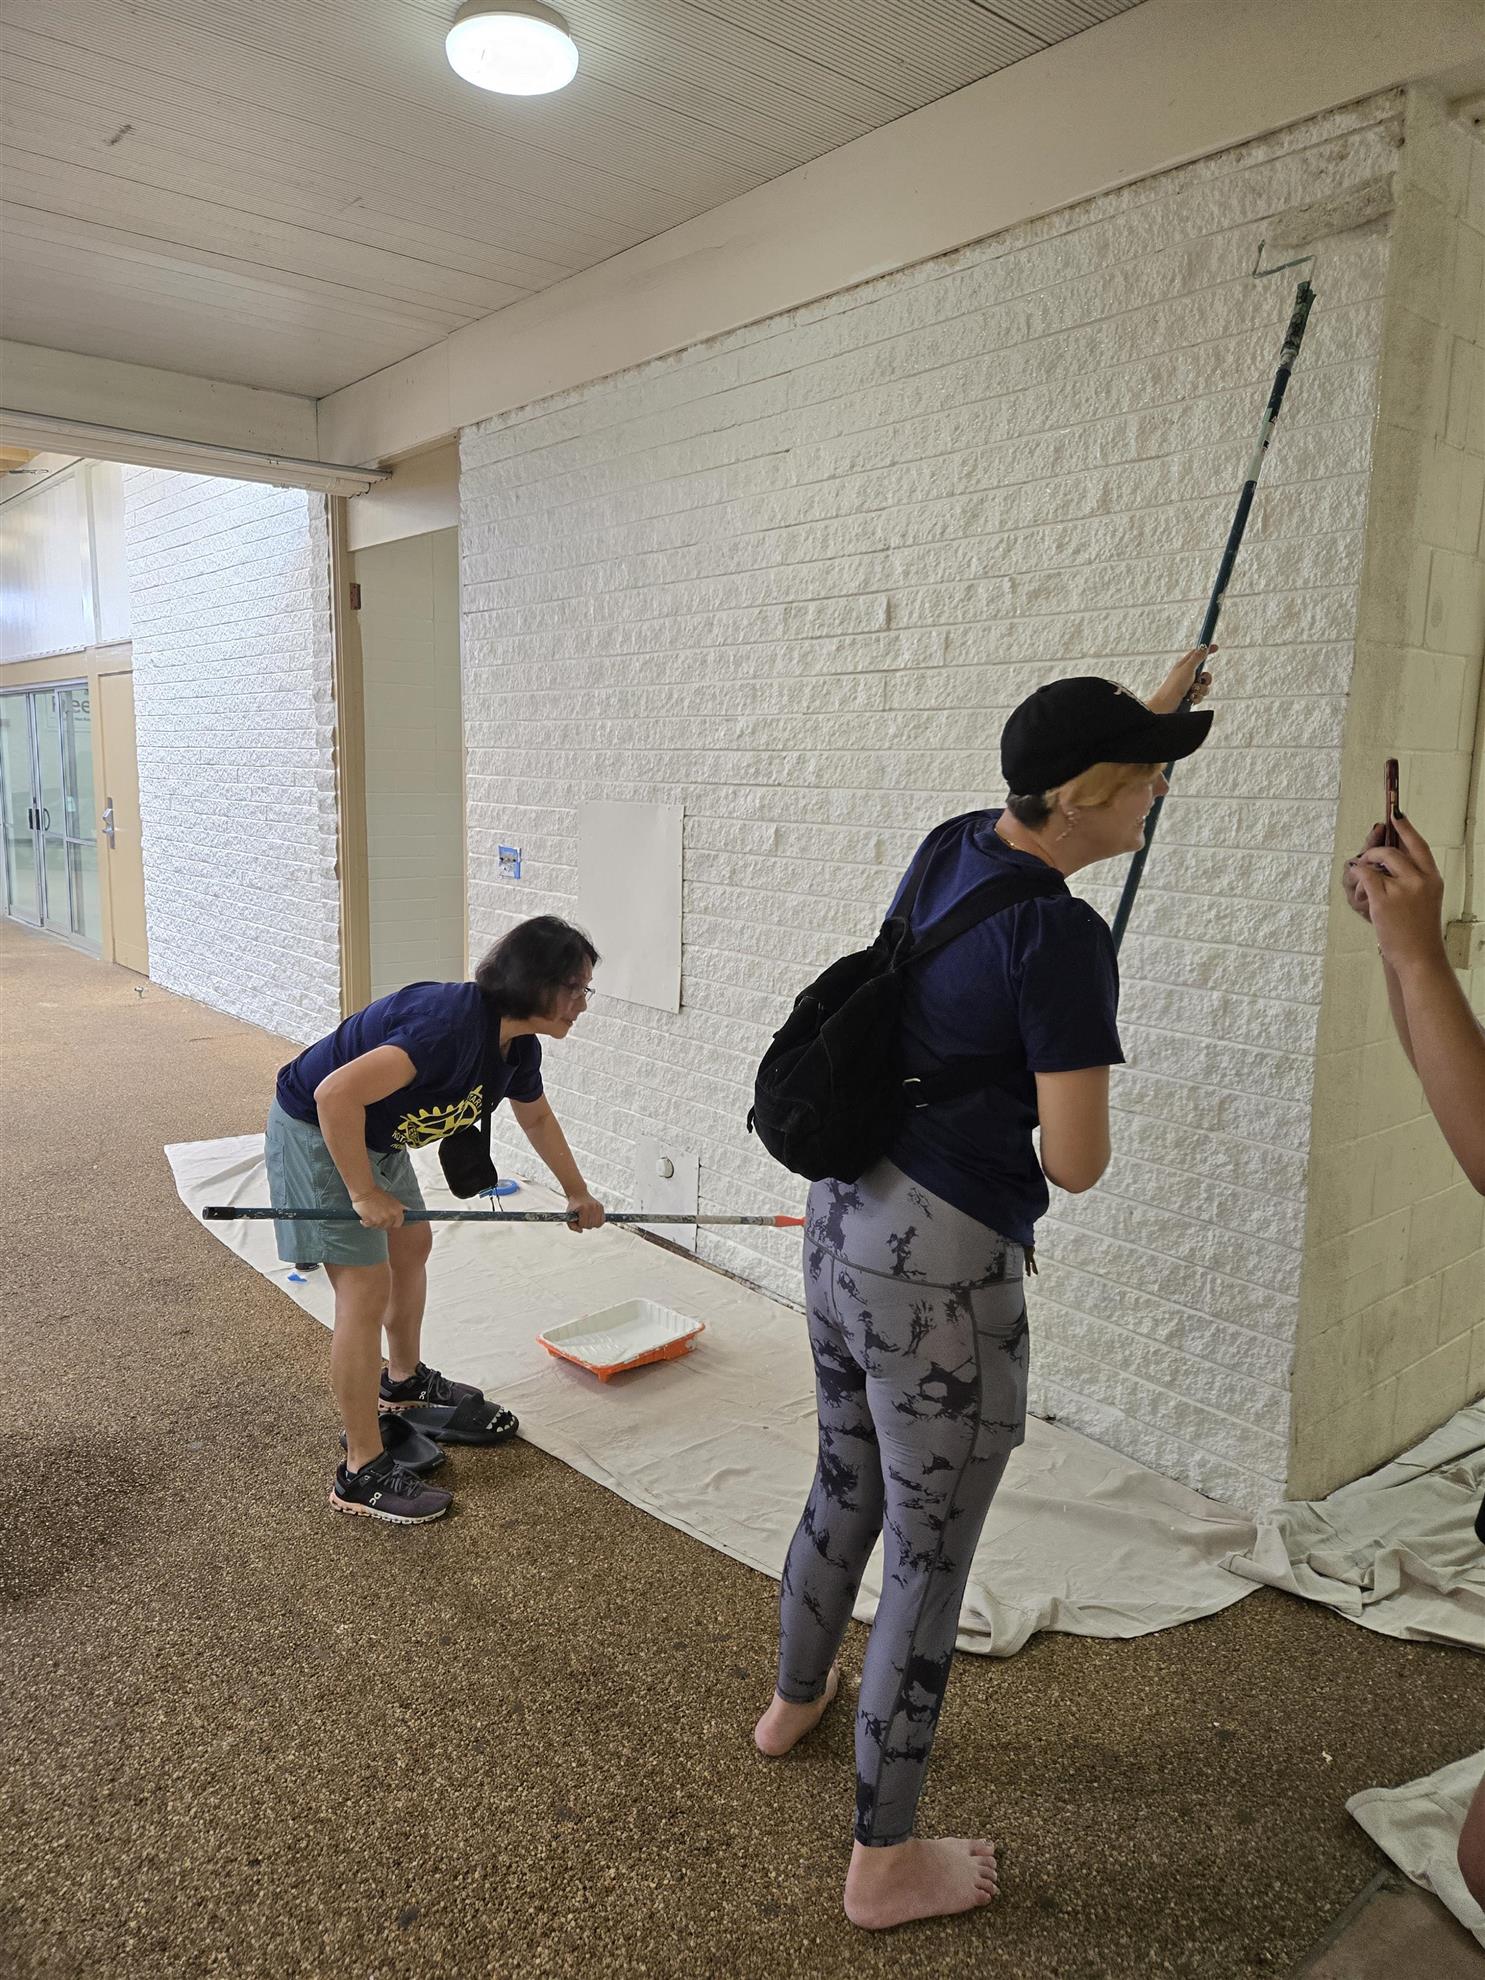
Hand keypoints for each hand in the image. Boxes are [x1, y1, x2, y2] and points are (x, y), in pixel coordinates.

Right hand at [351, 1187, 405, 1229]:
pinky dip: (366, 1222)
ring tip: (371, 1213)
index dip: (394, 1222)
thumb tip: (406, 1211)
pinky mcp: (371, 1221)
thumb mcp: (391, 1199)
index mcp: (397, 1210)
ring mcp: (380, 1220)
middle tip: (377, 1215)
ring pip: (377, 1227)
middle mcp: (390, 1216)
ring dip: (374, 1222)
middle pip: (387, 1226)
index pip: (399, 1223)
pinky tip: (365, 1216)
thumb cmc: (376, 1193)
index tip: (390, 1221)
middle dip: (382, 1222)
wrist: (364, 1191)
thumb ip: (397, 1207)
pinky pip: (369, 1226)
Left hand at [564, 1190, 604, 1232]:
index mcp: (583, 1208)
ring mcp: (597, 1206)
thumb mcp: (568, 1216)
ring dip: (592, 1224)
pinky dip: (598, 1222)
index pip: (583, 1224)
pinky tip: (593, 1219)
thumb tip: (581, 1231)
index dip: (579, 1224)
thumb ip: (572, 1226)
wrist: (579, 1195)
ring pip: (597, 1224)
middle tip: (582, 1218)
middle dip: (585, 1224)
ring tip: (588, 1219)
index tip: (577, 1219)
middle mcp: (592, 1206)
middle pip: (590, 1225)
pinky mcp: (601, 1207)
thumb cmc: (573, 1207)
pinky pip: (602, 1221)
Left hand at [1147, 645, 1214, 713]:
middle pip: (1204, 673)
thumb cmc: (1174, 686)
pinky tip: (1190, 699)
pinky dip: (1197, 697)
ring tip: (1192, 691)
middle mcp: (1187, 675)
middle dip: (1206, 678)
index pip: (1197, 654)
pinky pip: (1200, 696)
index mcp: (1184, 665)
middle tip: (1200, 680)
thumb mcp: (1187, 668)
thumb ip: (1197, 658)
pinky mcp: (1189, 696)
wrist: (1167, 705)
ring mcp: (1188, 686)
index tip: (1216, 647)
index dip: (1206, 650)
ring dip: (1201, 690)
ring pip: (1204, 686)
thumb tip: (1204, 647)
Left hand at [1348, 815, 1446, 970]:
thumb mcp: (1425, 899)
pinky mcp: (1383, 899)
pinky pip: (1364, 874)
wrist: (1419, 955)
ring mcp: (1402, 889)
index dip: (1406, 828)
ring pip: (1376, 861)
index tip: (1395, 815)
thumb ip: (1412, 878)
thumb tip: (1389, 858)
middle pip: (1392, 851)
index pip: (1419, 845)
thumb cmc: (1418, 931)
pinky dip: (1356, 873)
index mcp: (1432, 878)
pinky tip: (1356, 877)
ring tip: (1360, 876)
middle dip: (1374, 851)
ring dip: (1364, 864)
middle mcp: (1419, 880)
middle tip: (1366, 857)